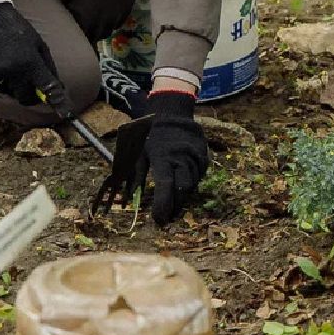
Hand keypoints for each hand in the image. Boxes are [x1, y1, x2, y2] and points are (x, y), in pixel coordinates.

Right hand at [0, 2, 63, 108]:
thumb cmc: (21, 33)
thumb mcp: (41, 46)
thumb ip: (49, 69)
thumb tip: (59, 89)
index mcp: (31, 61)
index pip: (47, 86)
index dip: (57, 101)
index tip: (65, 114)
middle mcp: (14, 70)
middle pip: (25, 98)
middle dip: (30, 96)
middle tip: (31, 85)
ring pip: (10, 93)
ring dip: (14, 86)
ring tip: (12, 65)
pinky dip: (1, 81)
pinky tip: (0, 64)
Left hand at [140, 91, 210, 225]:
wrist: (173, 114)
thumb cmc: (151, 136)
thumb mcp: (138, 153)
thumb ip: (134, 176)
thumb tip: (129, 200)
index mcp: (163, 156)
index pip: (165, 185)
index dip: (162, 205)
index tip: (159, 220)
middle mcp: (182, 157)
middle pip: (183, 190)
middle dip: (176, 206)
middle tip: (167, 217)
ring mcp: (196, 156)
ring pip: (193, 185)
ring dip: (183, 197)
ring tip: (174, 205)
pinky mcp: (204, 157)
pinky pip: (199, 177)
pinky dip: (191, 185)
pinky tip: (181, 187)